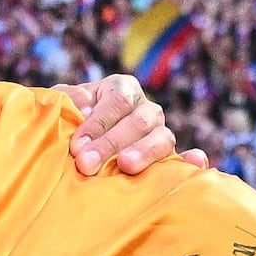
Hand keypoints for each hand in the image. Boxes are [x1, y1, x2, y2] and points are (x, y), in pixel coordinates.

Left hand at [60, 73, 201, 179]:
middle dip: (111, 143)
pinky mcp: (169, 158)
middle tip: (87, 164)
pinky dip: (192, 160)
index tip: (77, 146)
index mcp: (122, 89)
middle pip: (139, 121)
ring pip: (162, 138)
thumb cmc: (69, 123)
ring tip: (126, 166)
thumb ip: (67, 99)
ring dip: (146, 152)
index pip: (117, 101)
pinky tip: (193, 163)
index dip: (98, 123)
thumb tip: (81, 104)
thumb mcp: (61, 103)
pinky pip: (185, 158)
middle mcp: (145, 108)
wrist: (77, 149)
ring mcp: (160, 133)